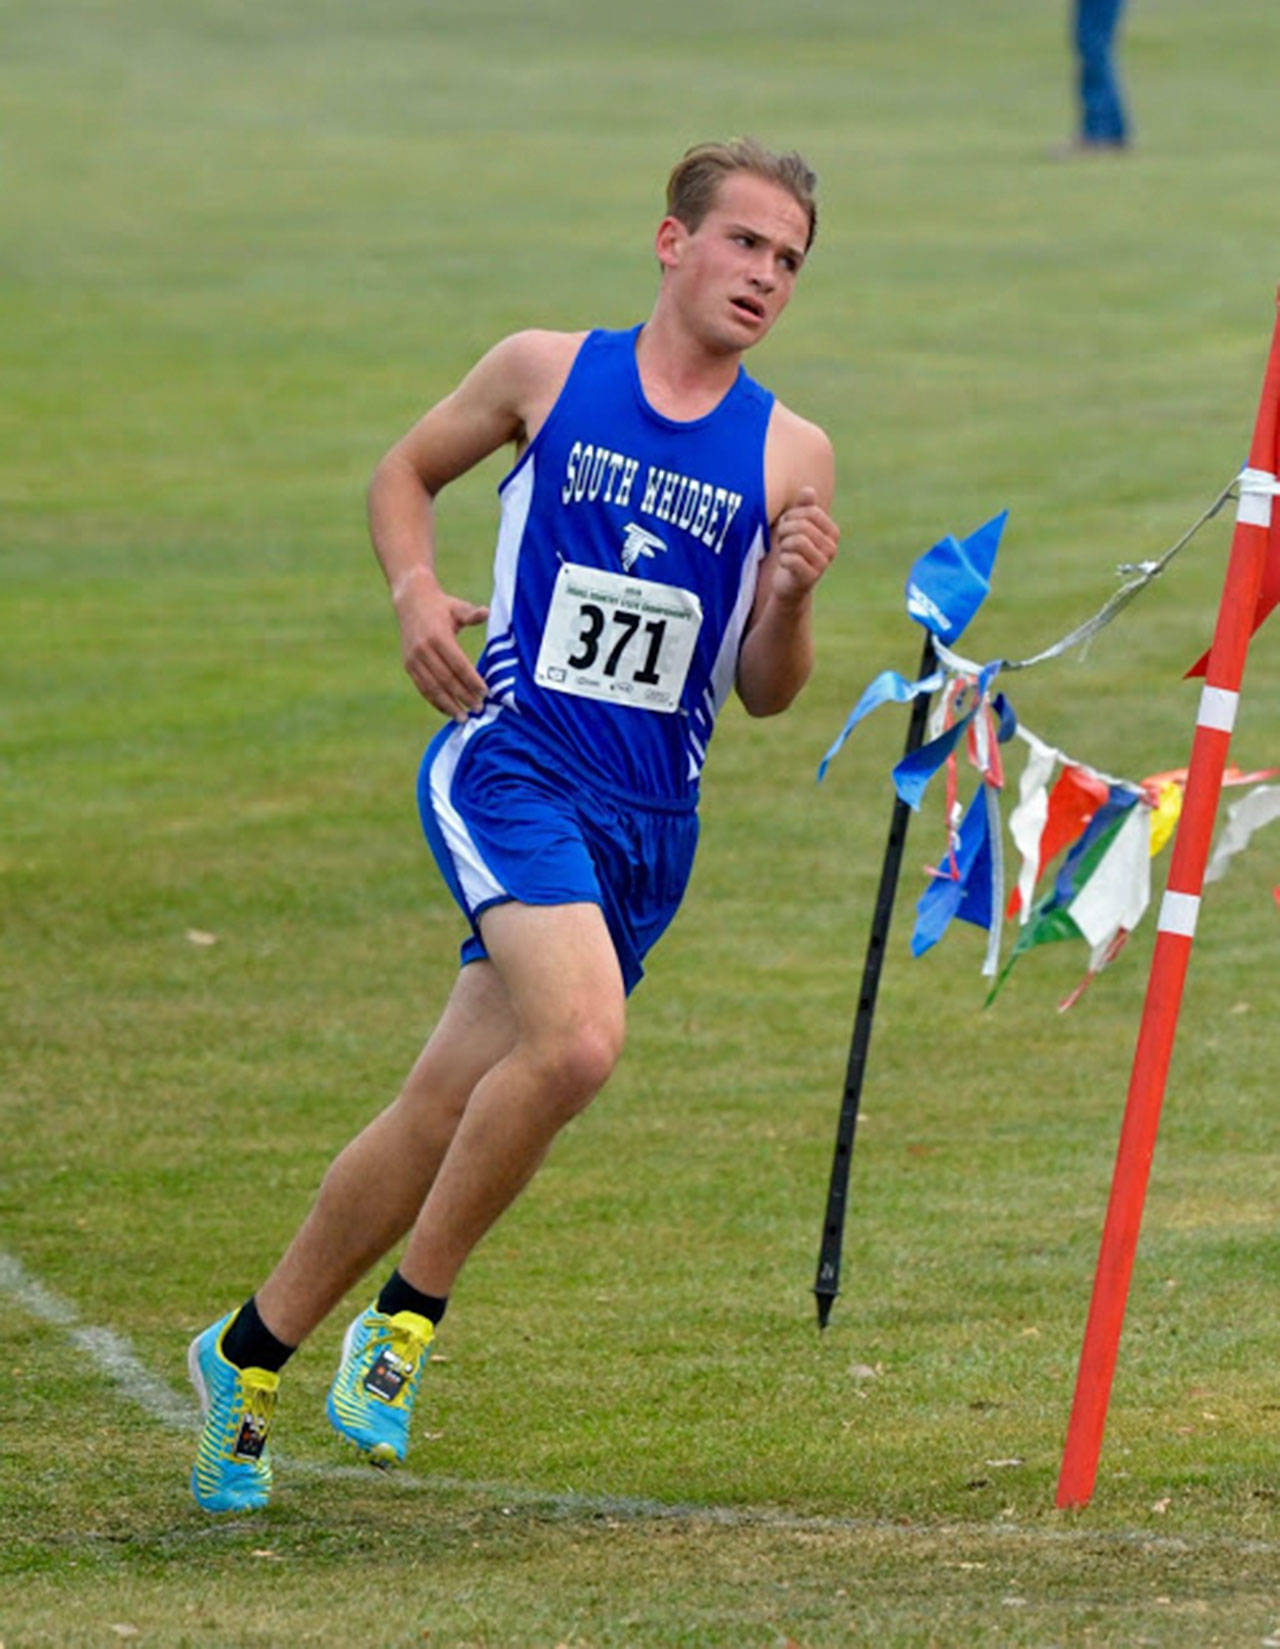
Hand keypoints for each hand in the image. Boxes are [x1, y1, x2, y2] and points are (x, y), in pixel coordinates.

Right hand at [394, 571, 489, 719]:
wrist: (411, 602)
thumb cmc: (442, 606)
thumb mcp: (457, 607)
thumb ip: (472, 614)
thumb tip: (486, 612)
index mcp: (438, 636)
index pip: (458, 664)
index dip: (472, 680)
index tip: (485, 693)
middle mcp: (423, 649)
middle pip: (446, 679)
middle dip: (463, 696)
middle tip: (479, 709)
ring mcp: (414, 659)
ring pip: (433, 687)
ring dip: (449, 705)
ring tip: (464, 718)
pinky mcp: (409, 666)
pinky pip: (423, 688)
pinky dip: (435, 701)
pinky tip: (448, 711)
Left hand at [769, 486, 838, 605]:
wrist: (788, 584)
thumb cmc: (792, 551)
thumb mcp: (795, 526)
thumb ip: (802, 507)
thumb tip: (808, 490)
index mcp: (832, 533)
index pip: (811, 512)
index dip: (792, 515)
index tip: (786, 524)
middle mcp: (831, 548)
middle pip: (803, 526)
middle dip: (785, 530)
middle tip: (782, 539)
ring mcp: (823, 564)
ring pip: (798, 541)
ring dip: (784, 544)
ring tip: (783, 550)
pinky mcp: (810, 577)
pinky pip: (792, 559)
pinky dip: (783, 558)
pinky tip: (784, 563)